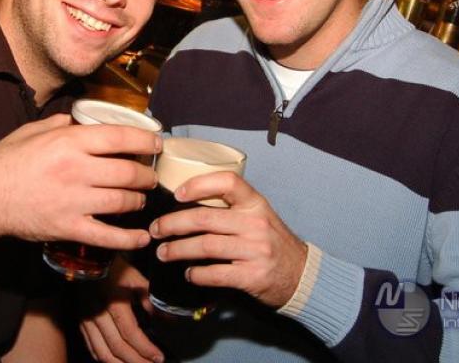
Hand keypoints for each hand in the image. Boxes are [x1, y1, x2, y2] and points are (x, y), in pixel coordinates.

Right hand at [0, 114, 160, 250]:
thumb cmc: (6, 161)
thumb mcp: (32, 131)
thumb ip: (60, 123)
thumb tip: (80, 119)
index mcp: (69, 141)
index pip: (120, 136)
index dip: (145, 139)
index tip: (157, 142)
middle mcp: (76, 169)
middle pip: (128, 171)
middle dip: (146, 175)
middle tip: (150, 176)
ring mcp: (73, 201)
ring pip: (122, 201)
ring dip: (139, 201)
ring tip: (141, 199)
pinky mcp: (67, 227)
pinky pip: (106, 236)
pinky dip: (128, 239)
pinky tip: (141, 238)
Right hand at [80, 258, 163, 362]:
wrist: (86, 255)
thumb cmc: (113, 264)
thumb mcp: (135, 277)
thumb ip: (150, 299)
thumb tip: (168, 317)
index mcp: (113, 302)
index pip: (130, 333)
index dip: (145, 348)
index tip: (158, 357)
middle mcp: (98, 314)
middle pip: (116, 348)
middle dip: (136, 361)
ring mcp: (86, 319)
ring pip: (102, 352)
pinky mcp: (80, 320)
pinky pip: (91, 346)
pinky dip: (103, 357)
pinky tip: (114, 361)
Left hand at [149, 172, 306, 307]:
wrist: (302, 275)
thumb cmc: (271, 240)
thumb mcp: (258, 215)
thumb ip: (231, 207)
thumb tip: (186, 201)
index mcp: (255, 202)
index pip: (227, 181)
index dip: (199, 184)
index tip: (177, 193)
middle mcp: (255, 223)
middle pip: (205, 218)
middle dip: (173, 223)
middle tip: (156, 229)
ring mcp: (255, 250)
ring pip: (205, 246)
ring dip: (178, 250)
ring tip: (163, 252)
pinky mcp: (253, 276)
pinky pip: (216, 273)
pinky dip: (197, 274)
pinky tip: (188, 273)